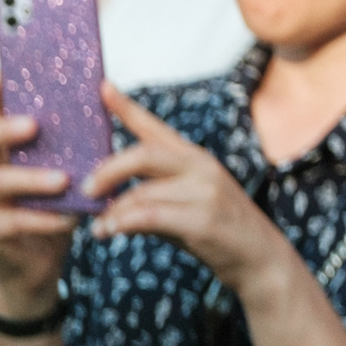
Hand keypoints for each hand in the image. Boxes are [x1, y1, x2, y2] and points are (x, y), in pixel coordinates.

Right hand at [0, 77, 77, 310]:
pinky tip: (68, 219)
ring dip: (30, 179)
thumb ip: (73, 146)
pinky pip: (14, 222)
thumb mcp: (66, 172)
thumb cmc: (55, 209)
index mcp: (4, 152)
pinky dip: (43, 219)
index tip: (2, 73)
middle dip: (5, 130)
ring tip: (61, 180)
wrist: (39, 265)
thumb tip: (107, 100)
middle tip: (33, 125)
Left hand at [83, 84, 292, 295]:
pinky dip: (123, 224)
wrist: (261, 258)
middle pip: (143, 154)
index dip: (127, 107)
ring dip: (112, 212)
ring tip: (97, 227)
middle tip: (84, 189)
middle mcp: (202, 168)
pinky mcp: (203, 219)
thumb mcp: (189, 201)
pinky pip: (149, 216)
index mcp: (195, 158)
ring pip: (141, 192)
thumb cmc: (218, 231)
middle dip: (107, 171)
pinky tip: (109, 232)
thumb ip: (155, 191)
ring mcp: (205, 192)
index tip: (102, 86)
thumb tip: (106, 197)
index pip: (156, 128)